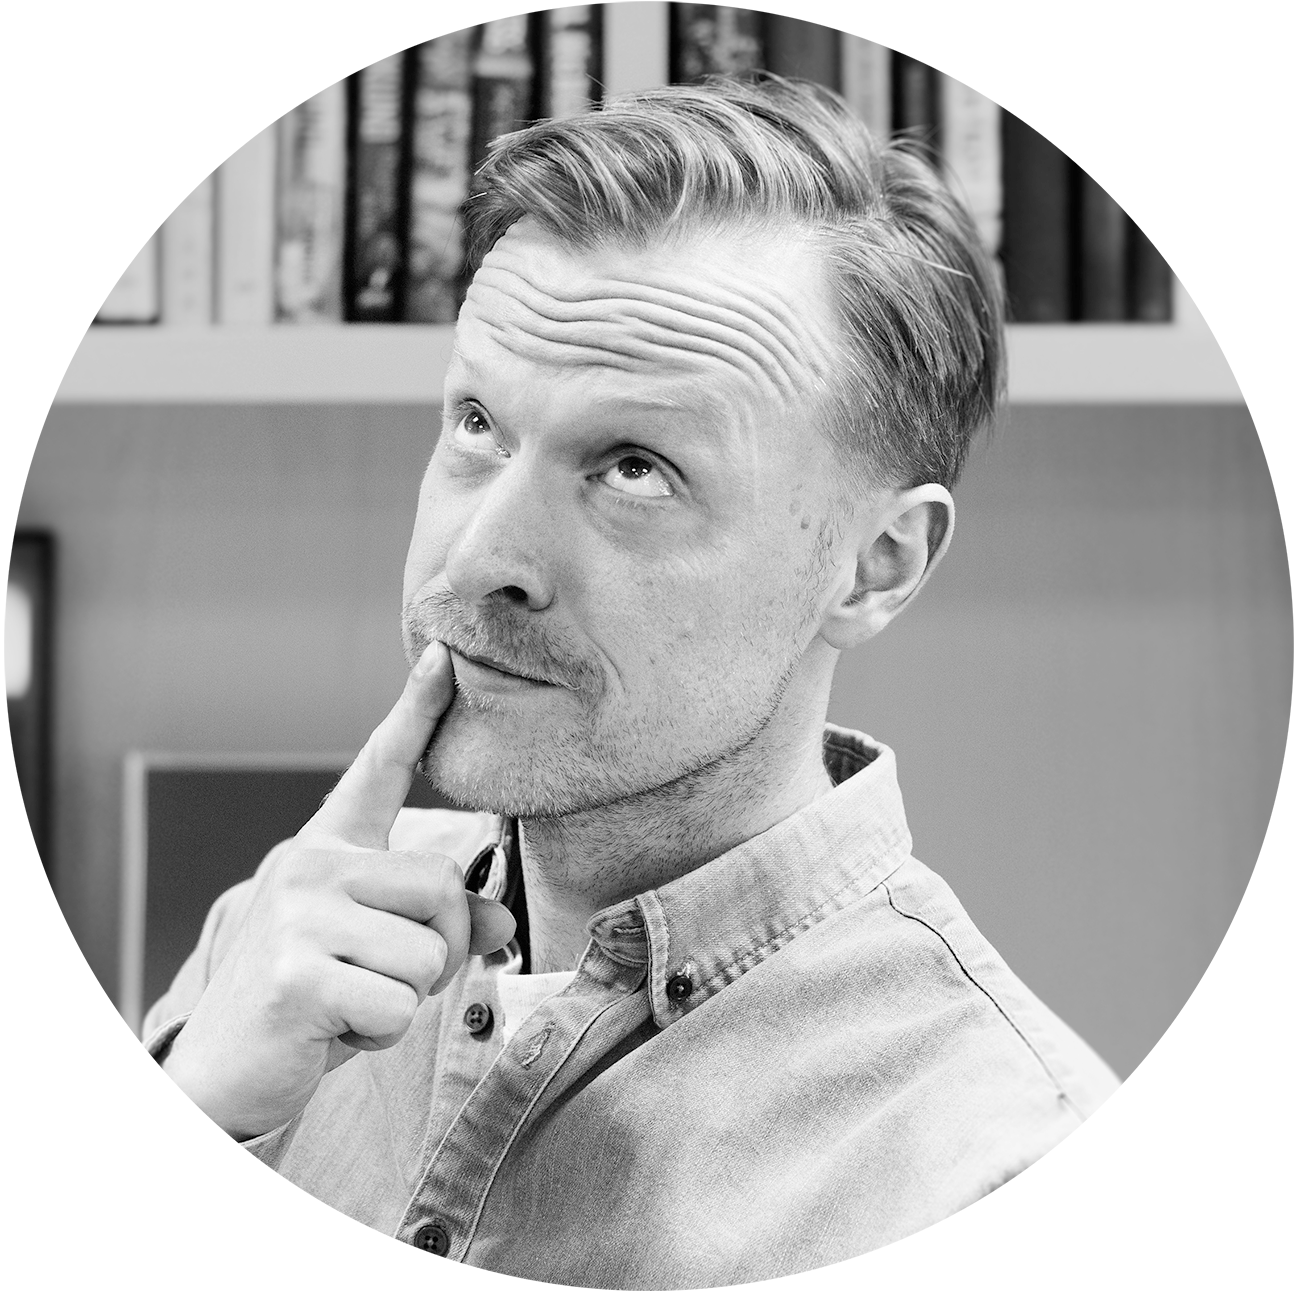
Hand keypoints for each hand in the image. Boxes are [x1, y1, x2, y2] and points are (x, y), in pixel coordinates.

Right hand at [165, 641, 515, 1136]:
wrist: (221, 1076)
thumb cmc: (310, 1003)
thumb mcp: (379, 954)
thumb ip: (437, 925)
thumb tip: (504, 921)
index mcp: (329, 850)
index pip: (380, 767)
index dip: (418, 710)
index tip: (445, 657)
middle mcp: (312, 865)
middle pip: (445, 887)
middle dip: (437, 949)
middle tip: (379, 978)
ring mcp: (300, 914)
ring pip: (430, 952)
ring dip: (406, 997)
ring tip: (349, 1002)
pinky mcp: (297, 972)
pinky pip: (398, 1004)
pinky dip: (379, 1033)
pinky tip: (330, 1029)